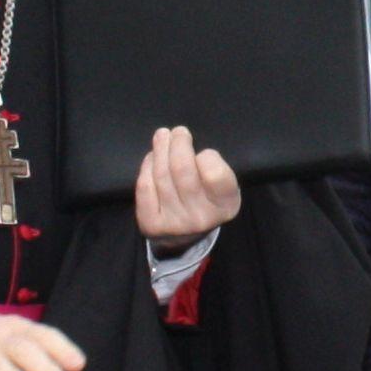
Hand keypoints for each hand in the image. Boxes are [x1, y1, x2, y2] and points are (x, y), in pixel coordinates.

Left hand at [135, 125, 241, 243]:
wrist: (184, 239)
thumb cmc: (207, 202)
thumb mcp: (222, 189)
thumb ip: (213, 168)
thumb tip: (183, 143)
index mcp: (225, 206)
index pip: (215, 174)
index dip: (207, 156)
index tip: (203, 152)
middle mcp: (201, 217)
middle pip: (183, 170)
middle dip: (178, 144)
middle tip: (178, 131)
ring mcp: (174, 223)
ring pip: (161, 175)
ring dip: (160, 150)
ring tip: (162, 136)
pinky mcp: (151, 224)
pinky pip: (145, 187)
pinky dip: (146, 167)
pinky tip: (152, 158)